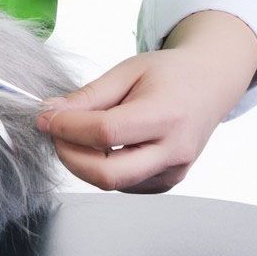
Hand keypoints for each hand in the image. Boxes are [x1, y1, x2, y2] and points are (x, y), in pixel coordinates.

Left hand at [34, 11, 256, 193]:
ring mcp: (173, 172)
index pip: (105, 133)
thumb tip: (51, 113)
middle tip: (55, 134)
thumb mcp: (128, 70)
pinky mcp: (167, 183)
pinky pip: (123, 185)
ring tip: (78, 134)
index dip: (66, 128)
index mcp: (167, 115)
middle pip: (107, 174)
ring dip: (83, 163)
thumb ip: (89, 96)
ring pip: (111, 183)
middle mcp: (174, 150)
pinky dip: (102, 168)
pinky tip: (102, 145)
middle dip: (69, 156)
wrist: (211, 84)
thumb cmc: (171, 73)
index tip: (45, 117)